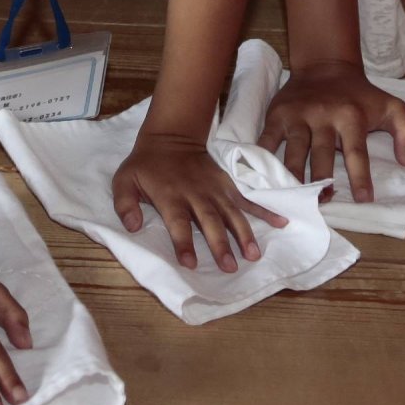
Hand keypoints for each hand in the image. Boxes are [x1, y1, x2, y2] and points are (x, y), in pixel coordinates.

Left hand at [113, 130, 285, 271]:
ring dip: (244, 234)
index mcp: (170, 196)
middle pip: (210, 221)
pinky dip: (264, 211)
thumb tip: (133, 228)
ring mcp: (214, 189)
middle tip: (230, 267)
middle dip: (220, 244)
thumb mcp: (124, 181)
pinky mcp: (227, 185)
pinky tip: (281, 223)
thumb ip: (125, 205)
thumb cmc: (145, 166)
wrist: (171, 137)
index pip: (178, 223)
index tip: (191, 263)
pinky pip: (247, 199)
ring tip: (254, 255)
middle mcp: (195, 195)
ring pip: (232, 213)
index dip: (184, 243)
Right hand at [260, 64, 404, 204]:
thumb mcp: (393, 107)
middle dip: (321, 179)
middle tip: (322, 202)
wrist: (325, 66)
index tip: (363, 199)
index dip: (360, 176)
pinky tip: (264, 178)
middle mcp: (323, 115)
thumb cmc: (360, 96)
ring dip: (294, 176)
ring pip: (294, 150)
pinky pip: (268, 140)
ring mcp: (298, 115)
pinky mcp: (278, 114)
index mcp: (351, 116)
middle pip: (321, 153)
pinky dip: (264, 159)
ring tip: (296, 199)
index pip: (357, 150)